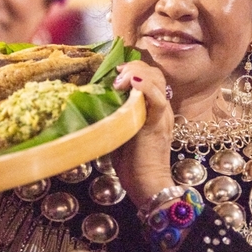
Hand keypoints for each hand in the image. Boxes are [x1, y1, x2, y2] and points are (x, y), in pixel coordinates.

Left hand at [111, 61, 175, 206]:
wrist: (147, 185)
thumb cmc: (131, 163)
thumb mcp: (119, 131)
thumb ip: (113, 115)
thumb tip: (90, 102)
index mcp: (153, 107)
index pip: (149, 76)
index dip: (133, 68)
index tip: (113, 70)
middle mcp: (160, 107)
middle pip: (154, 72)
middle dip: (133, 66)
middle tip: (115, 72)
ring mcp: (161, 115)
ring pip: (157, 80)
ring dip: (136, 73)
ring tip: (120, 78)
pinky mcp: (158, 124)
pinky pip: (158, 100)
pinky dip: (146, 87)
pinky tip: (133, 82)